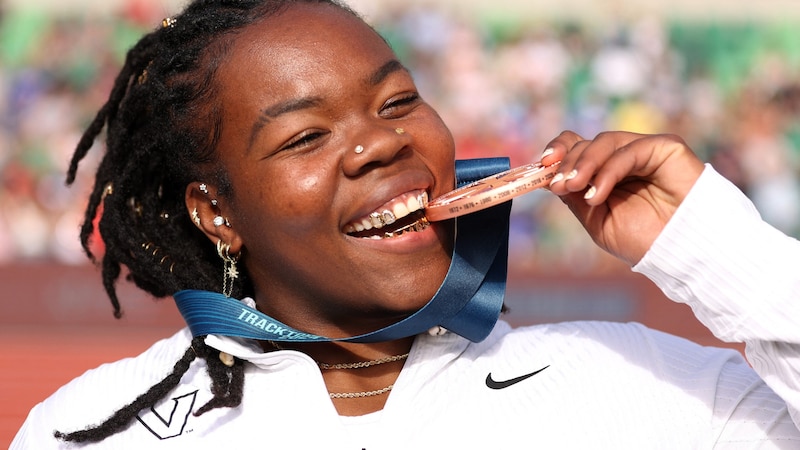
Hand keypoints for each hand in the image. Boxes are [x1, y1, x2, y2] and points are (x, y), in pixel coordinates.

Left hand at [542, 130, 704, 265]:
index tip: (542, 164)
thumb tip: (549, 176)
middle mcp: (624, 157)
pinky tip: (597, 194)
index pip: (577, 146)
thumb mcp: (596, 219)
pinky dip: (608, 171)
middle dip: (568, 162)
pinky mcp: (665, 148)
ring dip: (585, 164)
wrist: (681, 252)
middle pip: (586, 142)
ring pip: (605, 142)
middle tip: (561, 185)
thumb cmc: (643, 240)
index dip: (558, 150)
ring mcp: (645, 150)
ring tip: (576, 188)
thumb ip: (575, 196)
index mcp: (606, 172)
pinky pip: (629, 151)